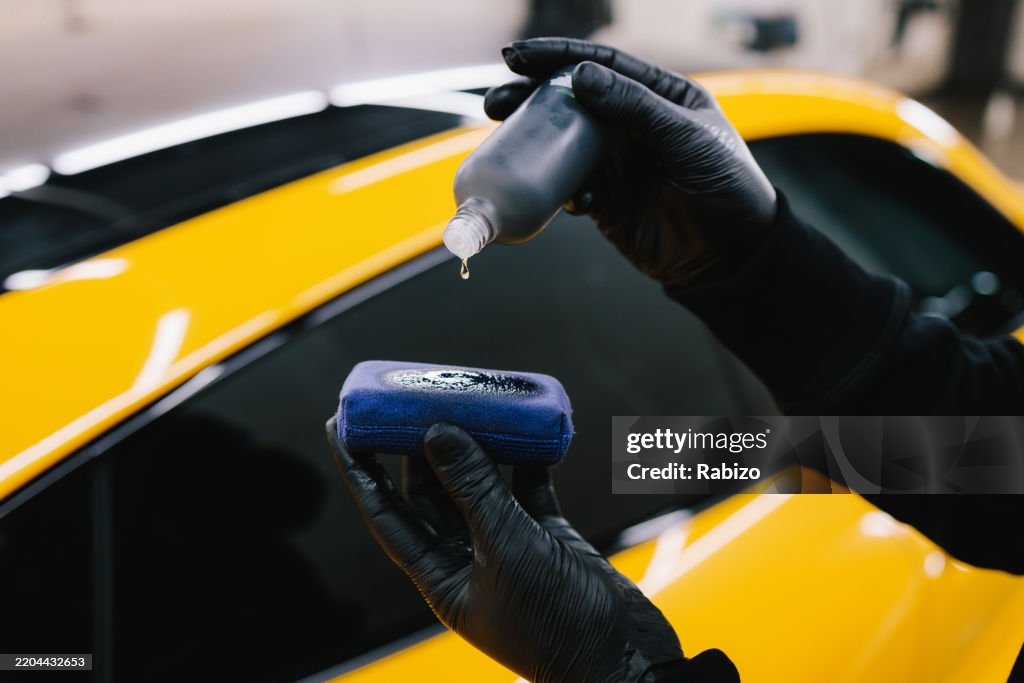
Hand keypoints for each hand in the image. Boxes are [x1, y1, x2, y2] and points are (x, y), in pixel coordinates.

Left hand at [326, 419, 695, 682]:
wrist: (624, 657)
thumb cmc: (554, 622)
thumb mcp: (504, 550)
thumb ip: (472, 489)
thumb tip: (436, 433)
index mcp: (440, 574)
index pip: (385, 513)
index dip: (360, 469)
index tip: (341, 424)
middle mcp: (467, 556)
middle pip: (432, 490)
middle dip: (421, 444)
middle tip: (416, 397)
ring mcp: (508, 543)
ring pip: (480, 482)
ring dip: (476, 444)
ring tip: (467, 401)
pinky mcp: (547, 533)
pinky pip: (527, 484)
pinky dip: (527, 457)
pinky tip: (527, 427)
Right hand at [485, 38, 777, 287]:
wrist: (732, 258)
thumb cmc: (728, 189)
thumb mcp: (688, 140)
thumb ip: (636, 107)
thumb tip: (579, 75)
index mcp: (661, 96)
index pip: (602, 65)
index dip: (557, 57)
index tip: (516, 59)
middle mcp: (635, 124)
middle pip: (573, 102)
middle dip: (531, 100)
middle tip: (494, 102)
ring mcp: (619, 163)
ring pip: (565, 145)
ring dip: (536, 146)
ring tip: (507, 146)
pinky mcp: (607, 200)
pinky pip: (572, 188)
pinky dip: (563, 192)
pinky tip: (570, 200)